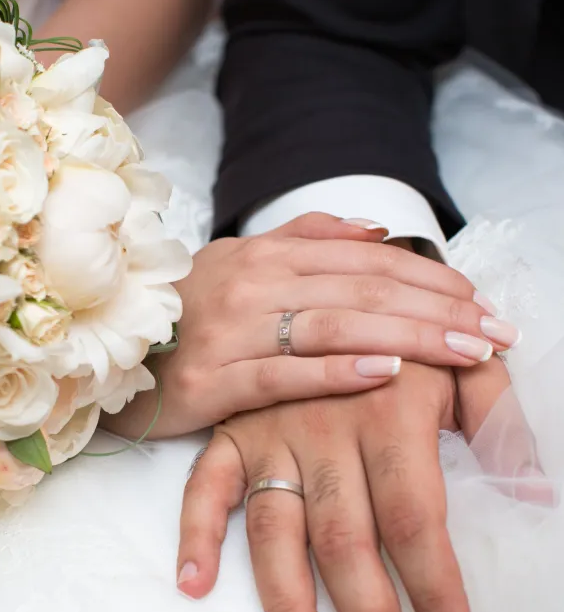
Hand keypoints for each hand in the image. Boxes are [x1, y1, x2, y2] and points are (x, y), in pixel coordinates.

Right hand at [102, 213, 517, 438]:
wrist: (115, 351)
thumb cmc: (189, 311)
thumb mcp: (241, 262)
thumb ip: (307, 239)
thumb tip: (377, 231)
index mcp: (264, 254)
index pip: (364, 260)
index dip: (429, 278)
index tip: (481, 301)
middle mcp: (251, 282)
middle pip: (360, 290)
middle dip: (437, 310)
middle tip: (496, 332)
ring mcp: (229, 329)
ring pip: (331, 326)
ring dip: (406, 336)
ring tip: (465, 352)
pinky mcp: (211, 379)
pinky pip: (282, 373)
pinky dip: (335, 371)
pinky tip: (384, 373)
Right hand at [177, 358, 512, 611]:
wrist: (328, 287)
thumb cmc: (405, 336)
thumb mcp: (462, 363)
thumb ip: (501, 420)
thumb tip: (537, 494)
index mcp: (387, 413)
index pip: (415, 519)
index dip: (436, 589)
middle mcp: (324, 430)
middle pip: (346, 539)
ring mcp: (270, 434)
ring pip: (276, 527)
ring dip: (286, 599)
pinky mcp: (232, 433)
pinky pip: (204, 485)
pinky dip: (196, 531)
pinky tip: (195, 582)